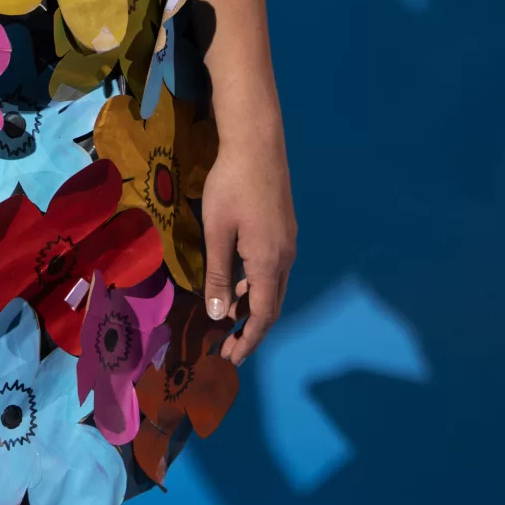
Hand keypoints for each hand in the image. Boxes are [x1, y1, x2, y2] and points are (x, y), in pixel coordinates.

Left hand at [201, 131, 296, 365]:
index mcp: (269, 263)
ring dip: (252, 307)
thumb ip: (219, 275)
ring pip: (272, 288)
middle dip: (251, 329)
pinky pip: (272, 271)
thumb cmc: (232, 187)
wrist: (257, 145)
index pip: (262, 316)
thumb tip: (218, 316)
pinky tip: (238, 283)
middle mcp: (285, 258)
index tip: (231, 358)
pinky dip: (256, 286)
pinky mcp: (283, 231)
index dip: (248, 340)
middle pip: (272, 306)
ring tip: (228, 318)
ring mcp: (287, 243)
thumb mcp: (217, 232)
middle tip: (229, 347)